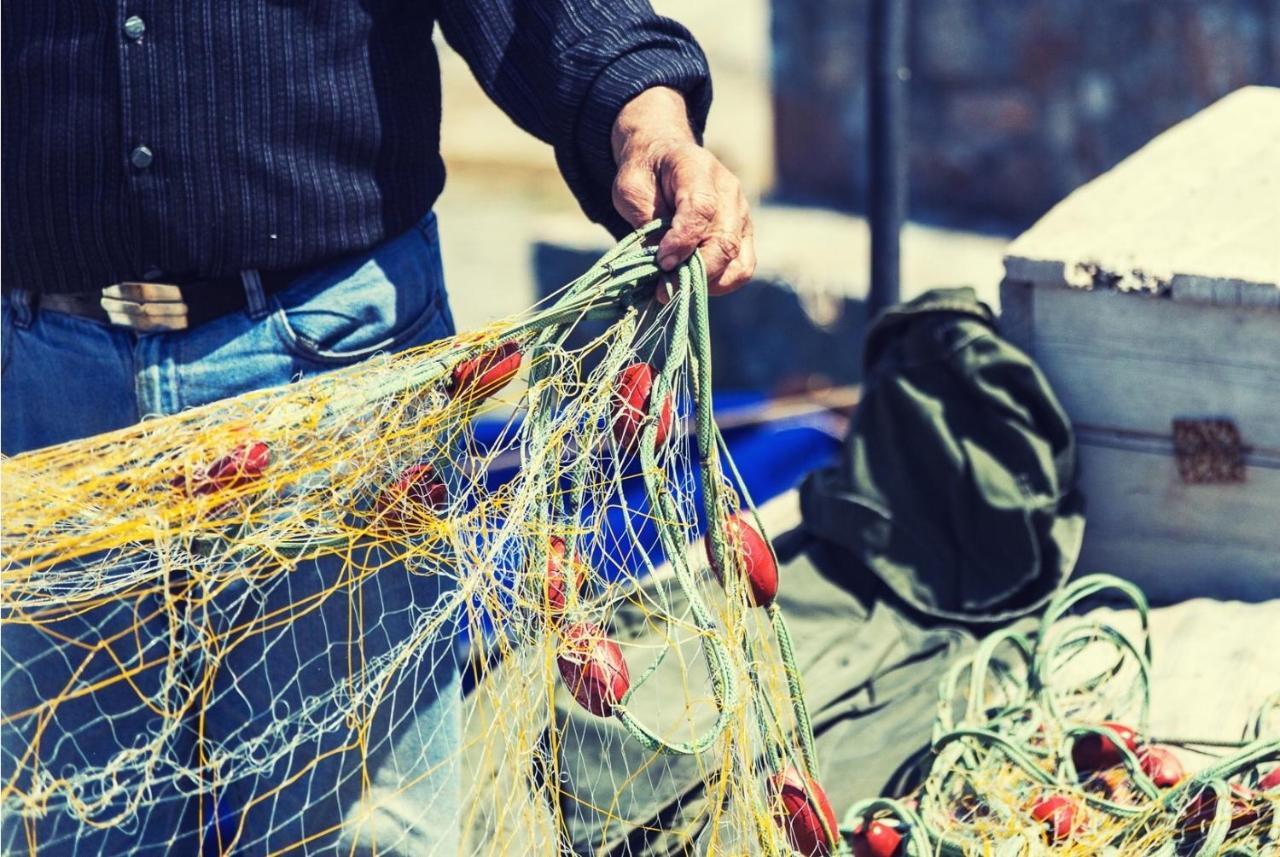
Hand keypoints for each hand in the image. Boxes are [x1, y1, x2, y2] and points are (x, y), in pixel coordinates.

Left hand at [610, 87, 754, 295]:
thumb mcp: (632, 189)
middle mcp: (728, 191)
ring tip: (677, 286)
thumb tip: (662, 265)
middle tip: (663, 288)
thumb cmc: (645, 174)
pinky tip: (693, 283)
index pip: (701, 208)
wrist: (663, 158)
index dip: (683, 240)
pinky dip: (720, 283)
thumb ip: (647, 222)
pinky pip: (742, 268)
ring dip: (707, 282)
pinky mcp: (743, 234)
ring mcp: (741, 213)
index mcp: (698, 168)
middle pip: (724, 241)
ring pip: (737, 261)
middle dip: (693, 271)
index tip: (661, 261)